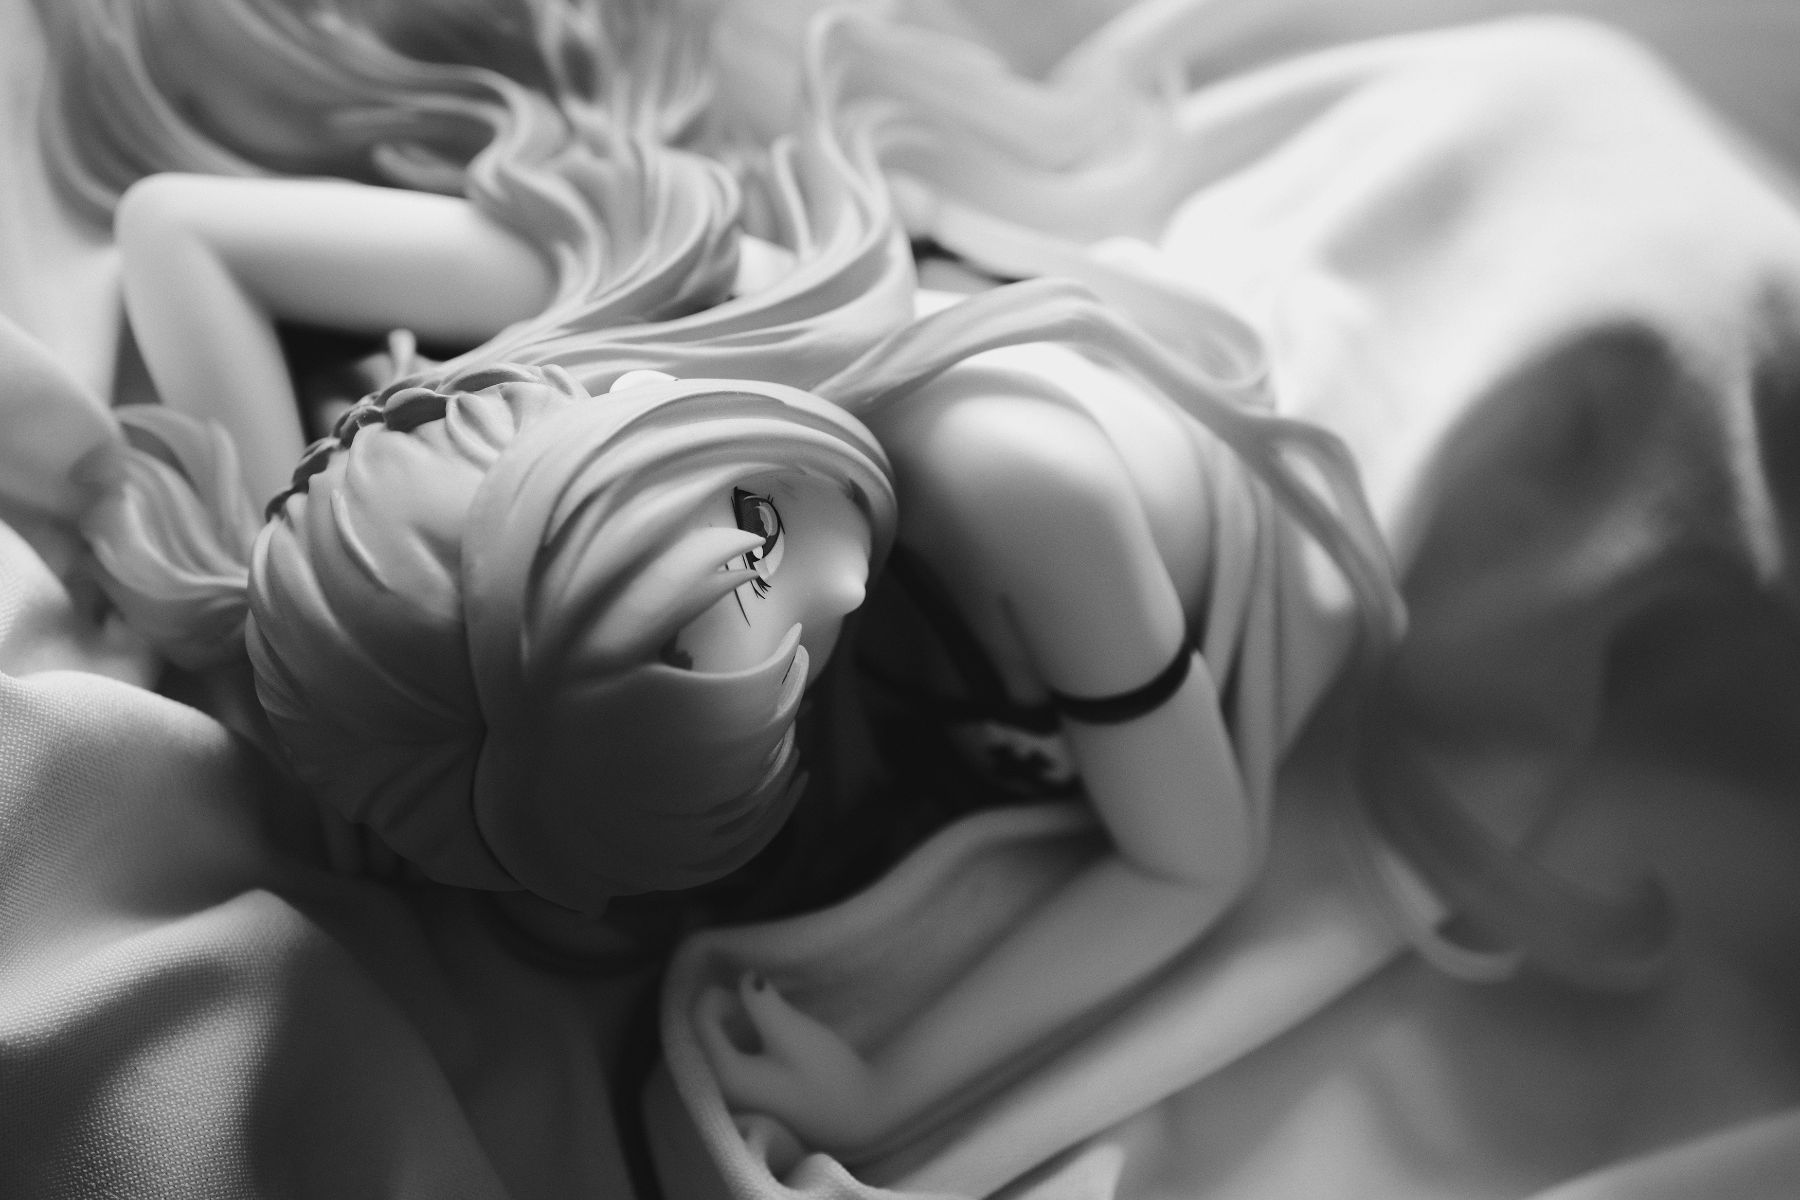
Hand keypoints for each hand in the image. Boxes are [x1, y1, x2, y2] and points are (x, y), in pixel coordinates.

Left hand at [695, 972, 890, 1153]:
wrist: (859, 1118)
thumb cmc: (825, 1075)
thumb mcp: (790, 1030)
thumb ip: (759, 1000)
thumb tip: (745, 977)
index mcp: (724, 1073)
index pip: (700, 1017)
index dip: (724, 993)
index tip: (758, 992)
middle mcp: (723, 1088)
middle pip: (709, 1030)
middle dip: (733, 1007)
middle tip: (766, 1002)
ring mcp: (739, 1095)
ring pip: (725, 1041)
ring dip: (744, 1022)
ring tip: (775, 1017)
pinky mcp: (756, 1094)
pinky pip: (738, 1056)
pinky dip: (752, 1038)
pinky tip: (778, 1038)